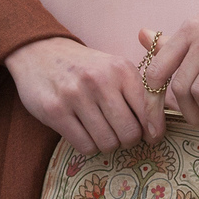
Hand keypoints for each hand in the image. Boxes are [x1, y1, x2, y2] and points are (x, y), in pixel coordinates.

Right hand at [4, 37, 160, 153]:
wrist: (40, 52)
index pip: (149, 111)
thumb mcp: (115, 68)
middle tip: (122, 135)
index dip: (152, 129)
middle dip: (129, 140)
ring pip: (107, 143)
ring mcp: (75, 96)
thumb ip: (138, 92)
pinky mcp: (55, 111)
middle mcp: (100, 80)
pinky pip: (85, 146)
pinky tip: (85, 132)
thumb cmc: (86, 67)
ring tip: (102, 131)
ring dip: (108, 144)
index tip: (150, 136)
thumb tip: (158, 129)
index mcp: (121, 69)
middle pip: (129, 133)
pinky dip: (89, 145)